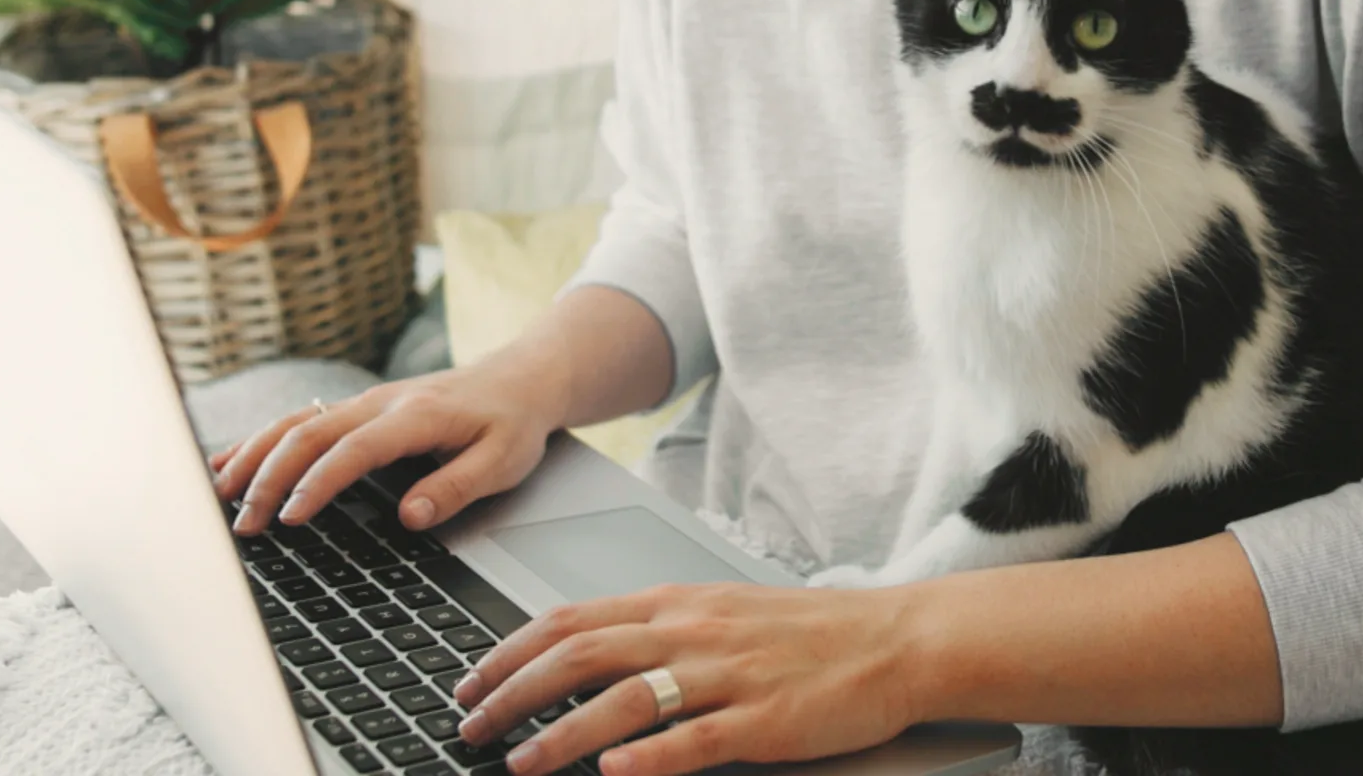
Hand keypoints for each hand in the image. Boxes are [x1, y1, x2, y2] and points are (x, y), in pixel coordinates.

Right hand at [210, 356, 568, 533]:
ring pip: (296, 423)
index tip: (290, 518)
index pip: (354, 450)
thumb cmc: (513, 422)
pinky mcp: (358, 408)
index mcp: (415, 416)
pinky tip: (229, 461)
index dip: (318, 483)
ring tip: (219, 494)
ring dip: (254, 456)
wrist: (522, 378)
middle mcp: (380, 403)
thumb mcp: (503, 461)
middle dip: (269, 478)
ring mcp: (365, 402)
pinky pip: (301, 420)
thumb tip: (410, 516)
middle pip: (309, 434)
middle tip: (243, 524)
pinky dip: (261, 441)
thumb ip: (456, 487)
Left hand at [450, 583, 926, 775]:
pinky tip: (609, 773)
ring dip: (561, 732)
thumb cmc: (804, 632)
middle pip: (580, 655)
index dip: (510, 651)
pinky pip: (694, 739)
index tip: (470, 681)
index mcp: (674, 604)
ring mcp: (726, 675)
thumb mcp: (718, 612)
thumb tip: (585, 653)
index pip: (570, 619)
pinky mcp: (762, 720)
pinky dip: (646, 757)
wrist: (891, 639)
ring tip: (519, 762)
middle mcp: (690, 632)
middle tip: (470, 726)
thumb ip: (654, 630)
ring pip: (624, 698)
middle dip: (514, 693)